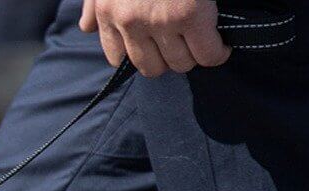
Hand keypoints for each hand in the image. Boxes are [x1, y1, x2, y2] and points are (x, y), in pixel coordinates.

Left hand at [80, 0, 231, 76]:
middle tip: (184, 44)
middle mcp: (129, 22)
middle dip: (169, 59)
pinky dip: (217, 53)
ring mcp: (159, 21)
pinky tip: (222, 45)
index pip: (118, 59)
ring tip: (203, 41)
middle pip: (152, 68)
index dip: (141, 55)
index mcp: (108, 12)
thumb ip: (94, 4)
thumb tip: (86, 28)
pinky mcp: (189, 15)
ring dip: (194, 55)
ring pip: (180, 63)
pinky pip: (207, 53)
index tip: (156, 47)